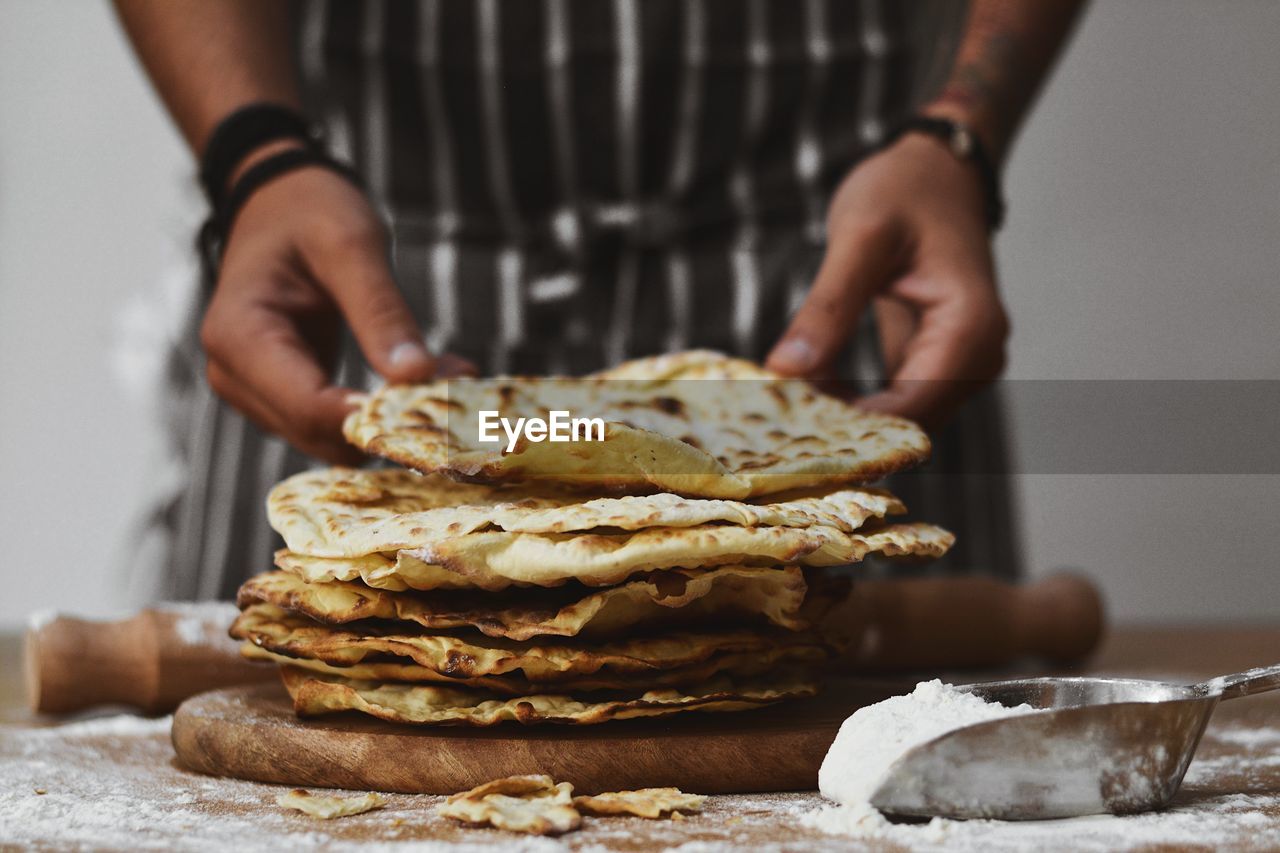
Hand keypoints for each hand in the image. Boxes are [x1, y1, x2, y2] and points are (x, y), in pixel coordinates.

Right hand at [201, 166, 474, 461]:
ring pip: (328, 439)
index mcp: (239, 336)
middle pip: (319, 433)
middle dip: (388, 419)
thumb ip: (381, 312)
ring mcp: (253, 392)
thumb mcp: (351, 246)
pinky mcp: (279, 397)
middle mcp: (233, 375)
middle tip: (460, 380)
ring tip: (447, 374)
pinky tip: (421, 381)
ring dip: (387, 420)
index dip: (374, 419)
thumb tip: (417, 377)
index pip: (309, 408)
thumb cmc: (311, 212)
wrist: (279, 202)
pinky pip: (331, 425)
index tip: (441, 404)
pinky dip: (377, 412)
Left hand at [765, 133, 1008, 427]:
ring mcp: (962, 367)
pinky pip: (893, 402)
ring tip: (781, 401)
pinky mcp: (937, 365)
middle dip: (840, 426)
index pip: (907, 410)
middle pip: (905, 424)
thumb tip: (785, 371)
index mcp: (970, 330)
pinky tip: (806, 389)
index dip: (846, 424)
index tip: (783, 419)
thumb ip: (827, 308)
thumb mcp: (859, 239)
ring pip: (897, 421)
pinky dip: (851, 403)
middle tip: (771, 414)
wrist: (938, 171)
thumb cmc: (905, 191)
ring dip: (842, 418)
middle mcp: (978, 360)